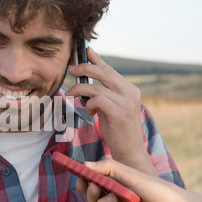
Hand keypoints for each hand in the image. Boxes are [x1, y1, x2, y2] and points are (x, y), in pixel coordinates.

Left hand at [66, 48, 153, 173]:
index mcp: (130, 89)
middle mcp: (131, 92)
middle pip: (103, 72)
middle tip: (71, 70)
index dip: (96, 59)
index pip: (110, 70)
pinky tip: (90, 111)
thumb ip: (102, 93)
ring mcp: (127, 102)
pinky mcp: (120, 113)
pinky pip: (98, 100)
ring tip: (71, 94)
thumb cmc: (117, 129)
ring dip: (79, 90)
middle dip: (84, 68)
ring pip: (97, 87)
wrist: (129, 151)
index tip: (85, 50)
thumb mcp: (110, 107)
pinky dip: (89, 104)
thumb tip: (87, 80)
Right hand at [76, 159, 186, 201]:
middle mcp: (115, 197)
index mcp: (116, 184)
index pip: (93, 182)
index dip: (84, 180)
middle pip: (92, 196)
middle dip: (90, 191)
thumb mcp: (130, 173)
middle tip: (94, 186)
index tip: (79, 176)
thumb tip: (85, 165)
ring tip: (115, 198)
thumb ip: (107, 167)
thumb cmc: (155, 188)